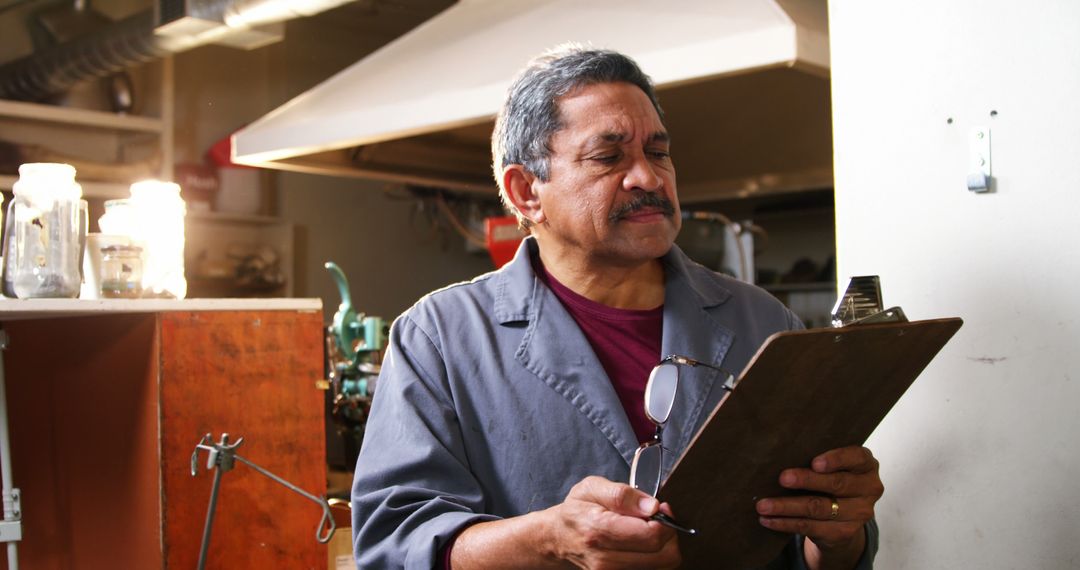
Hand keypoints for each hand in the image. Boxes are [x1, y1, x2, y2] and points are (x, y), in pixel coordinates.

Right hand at [544, 476, 681, 568]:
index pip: (651, 536)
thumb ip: (622, 494)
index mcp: (599, 529)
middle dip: (668, 534)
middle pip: (664, 555)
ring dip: (663, 547)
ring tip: (647, 531)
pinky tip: (642, 545)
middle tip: (657, 520)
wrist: (558, 538)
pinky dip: (655, 557)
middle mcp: (605, 559)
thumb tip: (652, 507)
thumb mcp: (592, 488)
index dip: (665, 520)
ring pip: (663, 565)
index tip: (660, 509)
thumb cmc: (577, 510)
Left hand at [755, 446, 883, 567]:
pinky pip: (811, 527)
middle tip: (782, 478)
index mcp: (867, 465)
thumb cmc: (830, 476)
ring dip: (787, 506)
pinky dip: (786, 523)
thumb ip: (818, 456)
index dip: (836, 459)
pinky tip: (768, 520)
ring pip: (819, 508)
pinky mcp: (844, 533)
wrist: (843, 515)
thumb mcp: (833, 463)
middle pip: (837, 484)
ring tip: (763, 505)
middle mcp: (869, 488)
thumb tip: (780, 452)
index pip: (856, 457)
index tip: (814, 462)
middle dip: (806, 480)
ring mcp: (859, 513)